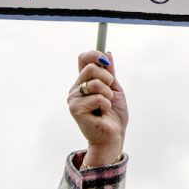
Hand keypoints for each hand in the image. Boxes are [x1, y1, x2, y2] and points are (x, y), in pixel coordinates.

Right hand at [68, 50, 127, 166]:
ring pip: (96, 82)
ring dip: (108, 94)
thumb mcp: (114, 89)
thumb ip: (110, 72)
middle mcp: (76, 88)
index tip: (106, 61)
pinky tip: (101, 114)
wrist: (113, 135)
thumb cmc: (114, 114)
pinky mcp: (75, 109)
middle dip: (107, 78)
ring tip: (105, 106)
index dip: (94, 55)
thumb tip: (107, 53)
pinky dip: (106, 105)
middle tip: (109, 92)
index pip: (83, 59)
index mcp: (84, 81)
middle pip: (90, 67)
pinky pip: (97, 97)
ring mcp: (73, 98)